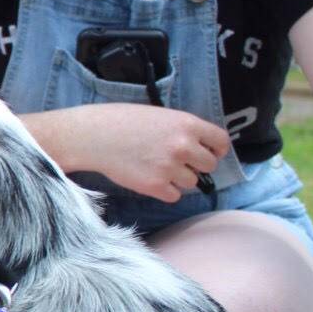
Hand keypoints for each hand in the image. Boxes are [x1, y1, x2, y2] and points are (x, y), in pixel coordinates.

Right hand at [39, 103, 228, 202]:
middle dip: (196, 165)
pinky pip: (174, 196)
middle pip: (209, 166)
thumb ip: (181, 129)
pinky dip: (164, 190)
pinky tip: (148, 178)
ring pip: (191, 182)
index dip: (215, 149)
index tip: (208, 153)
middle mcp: (184, 147)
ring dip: (178, 178)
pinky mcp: (155, 186)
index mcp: (187, 124)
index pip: (220, 142)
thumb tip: (197, 147)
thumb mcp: (158, 115)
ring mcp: (170, 168)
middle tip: (176, 162)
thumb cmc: (120, 121)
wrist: (92, 135)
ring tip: (156, 168)